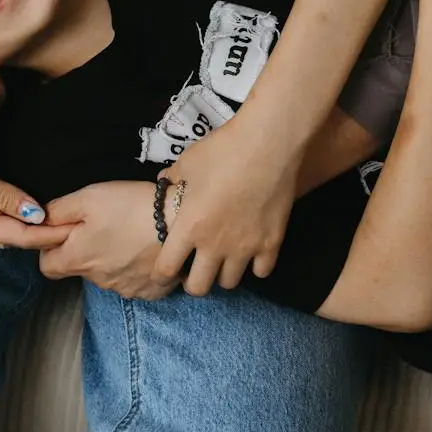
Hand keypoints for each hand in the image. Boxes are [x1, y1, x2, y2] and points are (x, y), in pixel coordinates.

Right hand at [0, 145, 73, 249]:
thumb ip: (3, 196)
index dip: (53, 235)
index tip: (81, 231)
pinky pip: (3, 215)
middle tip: (82, 228)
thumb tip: (38, 214)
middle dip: (50, 234)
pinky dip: (23, 215)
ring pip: (12, 226)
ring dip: (38, 226)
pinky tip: (34, 210)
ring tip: (65, 221)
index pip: (25, 237)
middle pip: (21, 235)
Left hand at [38, 181, 177, 298]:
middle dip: (84, 250)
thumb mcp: (88, 197)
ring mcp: (126, 289)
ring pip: (107, 276)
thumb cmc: (130, 205)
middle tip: (103, 225)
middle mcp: (99, 281)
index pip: (46, 267)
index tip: (66, 232)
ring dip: (110, 259)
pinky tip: (144, 248)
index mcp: (79, 259)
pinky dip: (134, 269)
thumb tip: (37, 220)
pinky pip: (134, 283)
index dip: (50, 249)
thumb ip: (57, 211)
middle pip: (79, 270)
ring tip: (128, 233)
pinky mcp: (150, 292)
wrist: (179, 220)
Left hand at [153, 115, 299, 294]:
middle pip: (198, 288)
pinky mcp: (271, 244)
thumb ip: (173, 179)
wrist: (266, 144)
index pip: (166, 268)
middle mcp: (215, 245)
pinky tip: (252, 252)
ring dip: (223, 273)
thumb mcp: (187, 162)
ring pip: (229, 283)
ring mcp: (245, 248)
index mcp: (190, 227)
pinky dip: (254, 266)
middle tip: (194, 269)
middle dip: (192, 282)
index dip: (161, 274)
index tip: (162, 271)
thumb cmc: (221, 150)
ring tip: (223, 259)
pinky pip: (260, 272)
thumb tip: (165, 184)